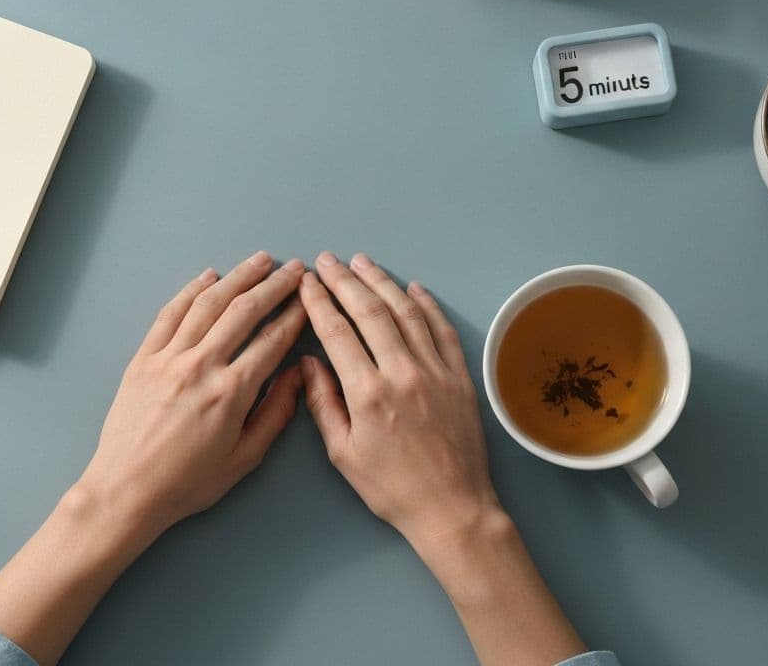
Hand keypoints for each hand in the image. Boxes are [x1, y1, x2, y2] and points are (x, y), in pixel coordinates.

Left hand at [79, 250, 307, 535]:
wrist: (126, 490)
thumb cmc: (187, 483)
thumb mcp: (244, 458)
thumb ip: (276, 413)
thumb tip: (299, 375)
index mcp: (231, 392)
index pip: (272, 341)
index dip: (295, 316)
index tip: (309, 300)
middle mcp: (201, 366)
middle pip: (244, 311)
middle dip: (274, 286)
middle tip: (294, 269)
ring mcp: (168, 358)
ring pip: (208, 304)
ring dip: (238, 277)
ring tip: (260, 261)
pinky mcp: (143, 358)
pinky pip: (170, 314)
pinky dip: (190, 290)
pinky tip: (209, 276)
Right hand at [298, 251, 499, 545]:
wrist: (452, 508)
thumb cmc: (391, 488)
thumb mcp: (343, 454)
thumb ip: (323, 403)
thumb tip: (309, 362)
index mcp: (367, 393)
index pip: (337, 332)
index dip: (319, 302)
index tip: (306, 282)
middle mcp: (402, 373)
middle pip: (370, 312)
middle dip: (345, 281)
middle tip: (328, 260)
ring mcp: (436, 371)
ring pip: (406, 312)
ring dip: (382, 282)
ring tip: (363, 263)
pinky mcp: (461, 376)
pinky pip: (442, 329)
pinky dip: (426, 304)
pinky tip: (412, 288)